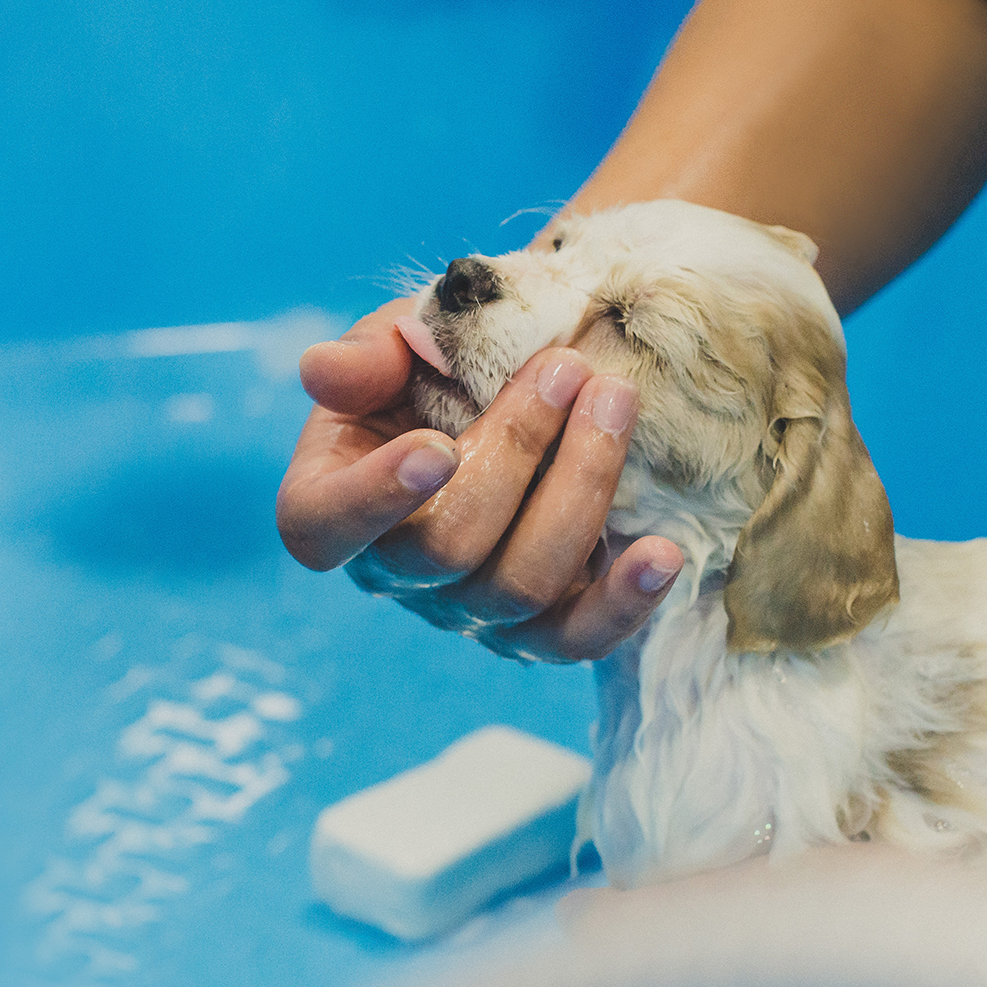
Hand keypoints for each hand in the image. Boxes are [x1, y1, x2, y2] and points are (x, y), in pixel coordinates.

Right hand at [276, 298, 683, 660]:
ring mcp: (467, 611)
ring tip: (616, 404)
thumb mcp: (392, 347)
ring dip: (580, 488)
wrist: (509, 398)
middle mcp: (394, 573)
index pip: (326, 525)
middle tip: (567, 368)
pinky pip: (577, 640)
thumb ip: (363, 355)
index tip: (435, 448)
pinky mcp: (538, 630)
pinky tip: (663, 552)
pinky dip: (625, 602)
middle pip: (447, 547)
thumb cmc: (434, 373)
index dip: (375, 498)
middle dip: (516, 450)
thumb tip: (324, 371)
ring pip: (521, 586)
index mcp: (330, 503)